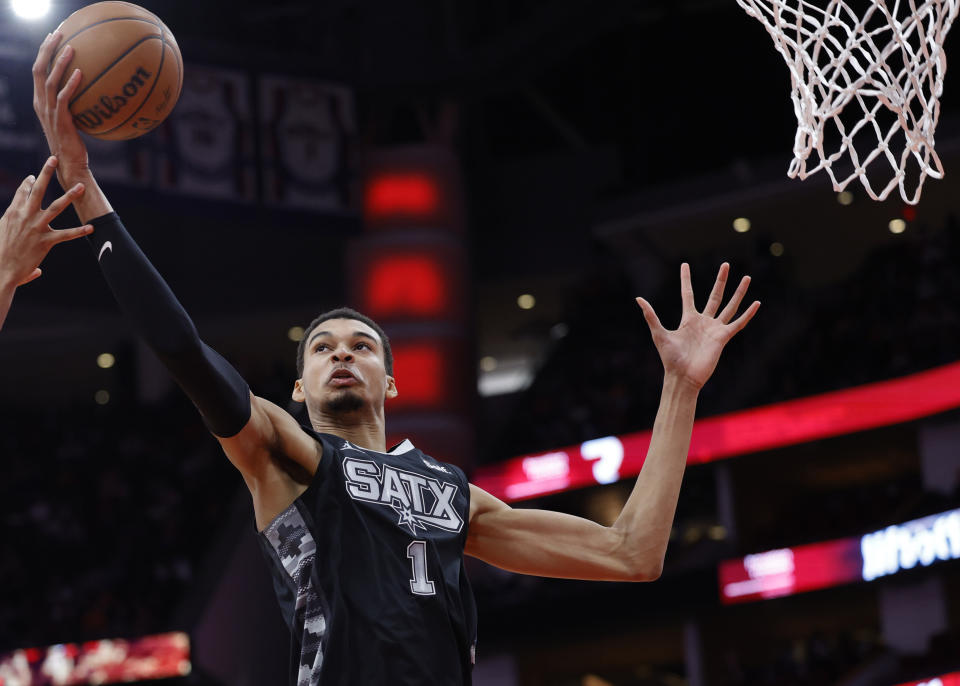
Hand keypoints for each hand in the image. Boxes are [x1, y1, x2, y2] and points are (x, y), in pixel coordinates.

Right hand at [0, 156, 91, 288]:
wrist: (0, 269)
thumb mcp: (0, 236)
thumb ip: (11, 233)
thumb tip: (26, 248)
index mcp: (12, 213)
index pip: (22, 193)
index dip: (28, 183)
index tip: (32, 176)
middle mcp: (24, 217)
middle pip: (37, 190)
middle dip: (45, 173)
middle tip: (54, 159)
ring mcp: (36, 228)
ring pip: (55, 207)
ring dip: (69, 196)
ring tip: (81, 186)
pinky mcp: (45, 241)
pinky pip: (66, 235)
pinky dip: (79, 231)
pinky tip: (91, 227)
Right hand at [32, 31, 88, 186]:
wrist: (70, 164)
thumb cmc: (74, 144)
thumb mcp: (72, 120)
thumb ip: (75, 105)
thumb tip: (94, 92)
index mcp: (41, 101)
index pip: (38, 70)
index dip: (43, 53)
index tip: (52, 37)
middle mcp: (41, 103)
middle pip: (38, 69)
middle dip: (46, 49)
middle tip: (57, 33)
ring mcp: (49, 112)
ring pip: (49, 80)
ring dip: (59, 62)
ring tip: (71, 48)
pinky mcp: (60, 120)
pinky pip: (63, 98)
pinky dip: (71, 84)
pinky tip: (81, 73)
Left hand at [636, 263, 759, 389]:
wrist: (683, 377)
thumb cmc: (670, 358)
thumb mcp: (658, 334)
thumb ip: (651, 316)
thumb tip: (638, 298)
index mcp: (688, 319)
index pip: (688, 294)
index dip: (686, 279)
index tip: (685, 264)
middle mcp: (703, 322)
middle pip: (715, 296)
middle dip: (721, 281)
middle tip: (726, 264)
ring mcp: (715, 329)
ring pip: (730, 306)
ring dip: (738, 293)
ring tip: (746, 277)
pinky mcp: (723, 338)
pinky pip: (738, 324)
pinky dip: (748, 314)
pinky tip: (757, 303)